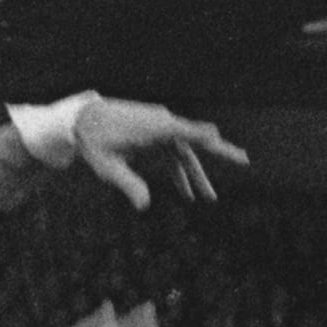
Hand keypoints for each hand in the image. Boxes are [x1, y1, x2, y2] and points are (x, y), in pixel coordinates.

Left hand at [0, 92, 249, 211]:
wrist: (81, 120)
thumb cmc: (92, 141)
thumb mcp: (107, 167)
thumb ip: (128, 184)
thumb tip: (144, 206)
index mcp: (154, 127)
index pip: (185, 131)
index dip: (204, 136)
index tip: (220, 138)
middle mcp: (161, 124)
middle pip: (195, 141)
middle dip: (219, 154)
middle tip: (245, 161)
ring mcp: (160, 128)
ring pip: (185, 153)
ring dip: (195, 175)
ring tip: (210, 199)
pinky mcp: (154, 134)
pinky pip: (172, 155)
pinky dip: (179, 173)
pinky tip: (187, 194)